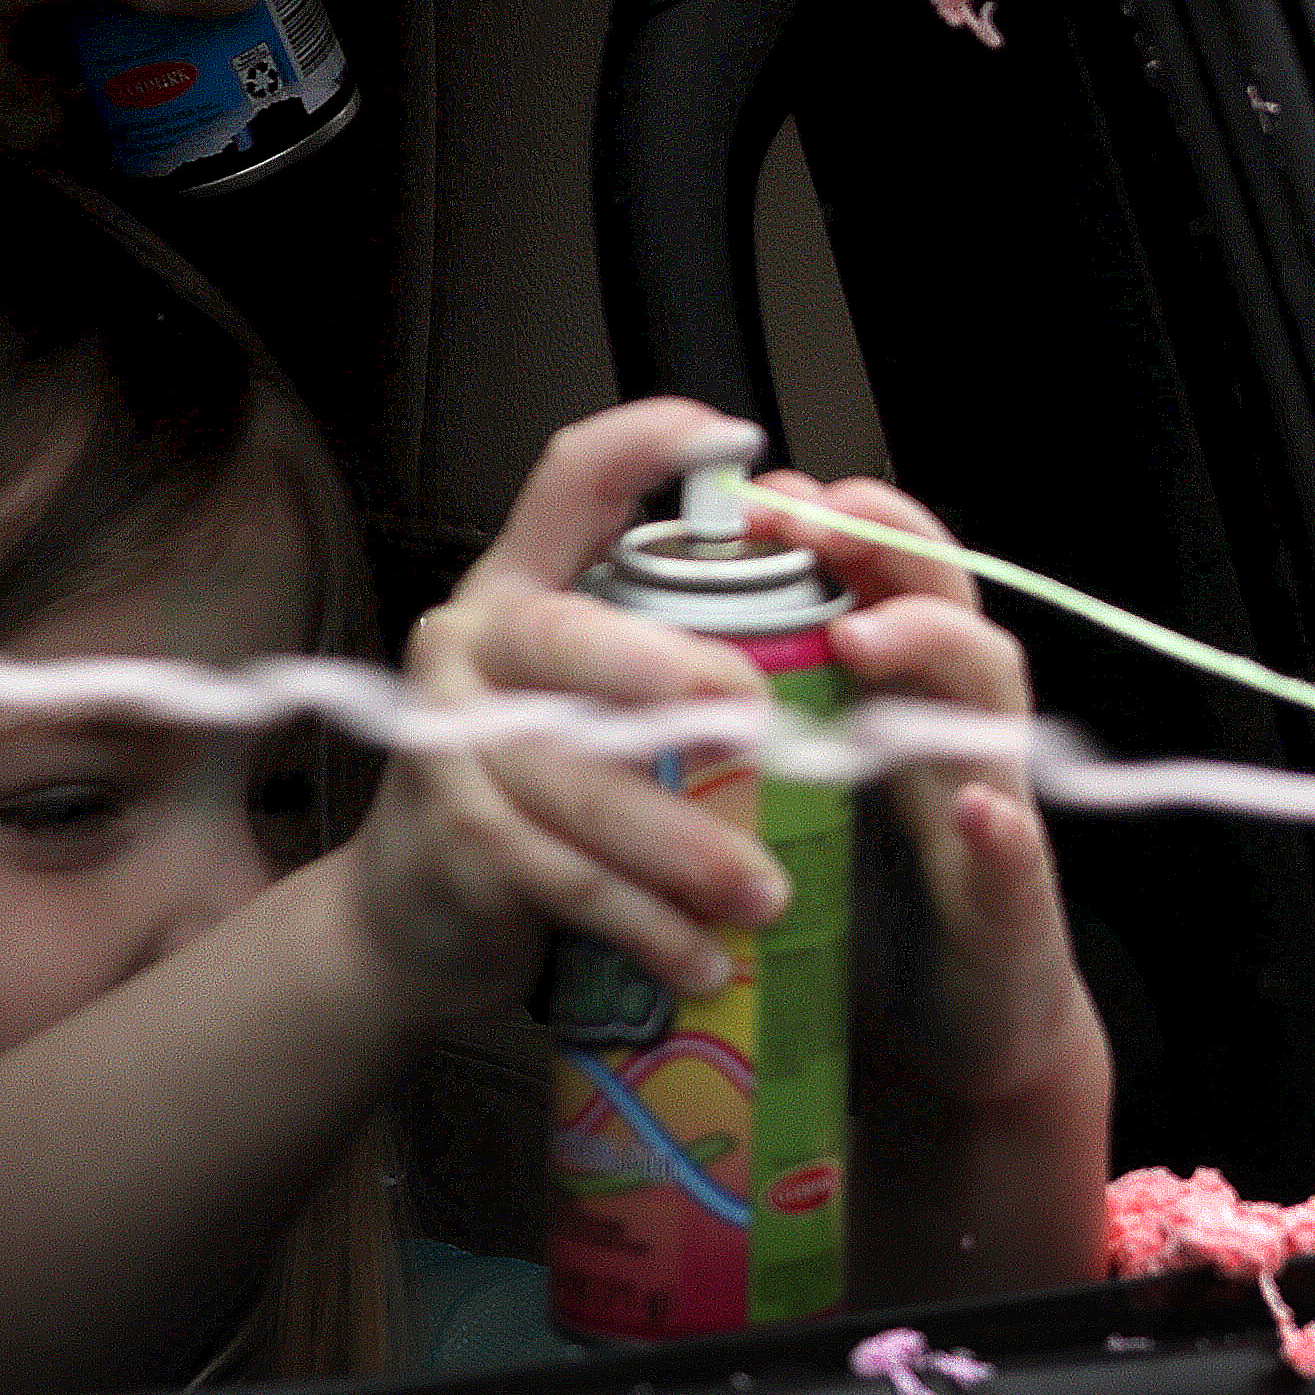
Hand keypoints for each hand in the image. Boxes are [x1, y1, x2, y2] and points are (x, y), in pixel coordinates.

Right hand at [364, 398, 807, 1029]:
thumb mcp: (582, 687)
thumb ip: (662, 635)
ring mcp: (447, 741)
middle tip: (758, 722)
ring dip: (682, 844)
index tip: (734, 440)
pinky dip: (645, 924)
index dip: (645, 445)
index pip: (570, 480)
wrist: (409, 914)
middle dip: (666, 678)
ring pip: (575, 780)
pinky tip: (705, 954)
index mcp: (520, 585)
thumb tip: (824, 596)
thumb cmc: (533, 785)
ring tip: (765, 890)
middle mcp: (471, 644)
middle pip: (569, 639)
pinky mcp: (451, 838)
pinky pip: (563, 879)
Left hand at [737, 470, 1097, 1119]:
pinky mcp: (1010, 909)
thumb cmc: (876, 918)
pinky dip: (998, 832)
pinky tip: (974, 814)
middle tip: (810, 517)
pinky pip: (1015, 860)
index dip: (841, 529)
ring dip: (937, 656)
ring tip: (867, 637)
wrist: (964, 1035)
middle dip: (887, 549)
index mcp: (902, 713)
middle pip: (947, 609)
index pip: (889, 588)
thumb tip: (663, 652)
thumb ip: (767, 730)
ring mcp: (994, 815)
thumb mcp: (812, 800)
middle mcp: (957, 742)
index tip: (769, 491)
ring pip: (992, 706)